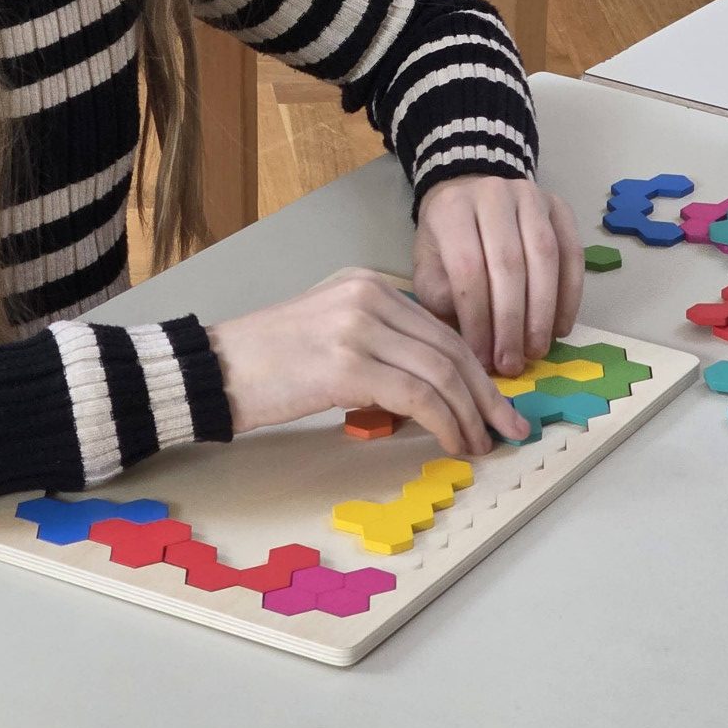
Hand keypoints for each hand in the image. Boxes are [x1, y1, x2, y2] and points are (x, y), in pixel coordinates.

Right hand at [205, 269, 530, 457]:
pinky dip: (446, 423)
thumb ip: (379, 342)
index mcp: (367, 283)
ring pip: (441, 372)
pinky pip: (418, 396)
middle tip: (511, 427)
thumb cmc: (267, 363)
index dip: (477, 370)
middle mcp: (369, 294)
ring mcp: (359, 325)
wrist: (216, 370)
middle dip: (488, 393)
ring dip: (472, 415)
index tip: (498, 402)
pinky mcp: (349, 363)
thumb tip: (432, 387)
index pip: (440, 327)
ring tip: (483, 444)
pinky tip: (454, 443)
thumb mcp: (331, 332)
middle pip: (450, 347)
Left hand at [412, 175, 582, 377]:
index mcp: (452, 208)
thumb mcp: (429, 268)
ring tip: (536, 350)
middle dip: (512, 322)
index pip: (468, 268)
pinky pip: (572, 253)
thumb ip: (442, 299)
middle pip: (509, 264)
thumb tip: (473, 340)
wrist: (468, 195)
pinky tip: (560, 328)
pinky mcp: (558, 205)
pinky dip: (570, 295)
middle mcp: (492, 193)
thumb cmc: (447, 242)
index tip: (482, 360)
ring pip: (545, 256)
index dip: (478, 319)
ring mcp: (529, 195)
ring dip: (543, 312)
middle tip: (512, 363)